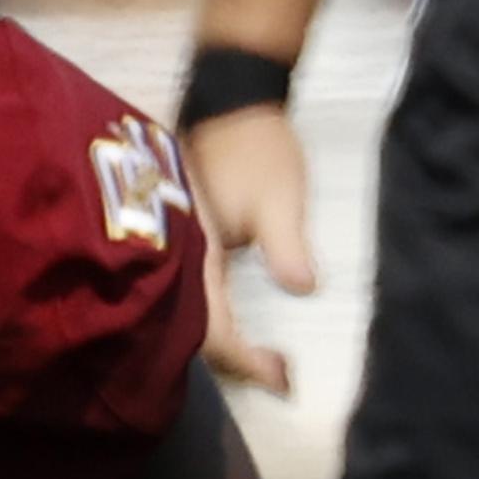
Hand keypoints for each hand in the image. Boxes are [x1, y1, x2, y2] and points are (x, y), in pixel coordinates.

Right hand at [184, 108, 315, 394]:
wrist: (230, 96)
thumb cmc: (257, 145)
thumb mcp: (281, 197)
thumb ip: (288, 246)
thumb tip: (303, 289)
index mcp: (194, 253)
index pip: (215, 330)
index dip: (248, 362)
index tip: (284, 382)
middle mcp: (175, 258)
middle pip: (196, 333)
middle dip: (238, 363)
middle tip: (282, 378)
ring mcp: (174, 250)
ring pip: (191, 315)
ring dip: (229, 343)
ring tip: (265, 360)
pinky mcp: (181, 241)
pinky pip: (192, 293)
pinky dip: (218, 317)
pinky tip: (241, 322)